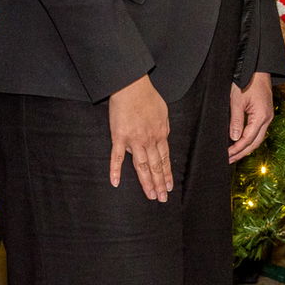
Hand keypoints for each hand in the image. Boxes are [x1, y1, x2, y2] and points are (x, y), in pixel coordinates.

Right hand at [108, 75, 171, 200]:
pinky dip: (115, 170)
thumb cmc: (147, 96)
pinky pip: (116, 157)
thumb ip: (163, 128)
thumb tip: (163, 137)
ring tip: (150, 196)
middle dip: (159, 184)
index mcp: (160, 134)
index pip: (165, 159)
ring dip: (146, 182)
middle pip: (156, 166)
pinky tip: (115, 183)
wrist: (132, 86)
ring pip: (142, 166)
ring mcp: (133, 140)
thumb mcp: (163, 112)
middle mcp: (149, 140)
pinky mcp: (119, 137)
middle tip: (162, 198)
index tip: (168, 187)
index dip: (167, 174)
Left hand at [228, 74, 274, 162]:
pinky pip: (258, 130)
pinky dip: (249, 138)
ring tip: (234, 154)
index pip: (248, 139)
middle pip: (255, 142)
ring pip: (258, 138)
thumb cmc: (247, 81)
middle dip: (242, 152)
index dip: (237, 149)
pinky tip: (241, 141)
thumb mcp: (237, 101)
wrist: (257, 68)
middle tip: (229, 160)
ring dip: (246, 147)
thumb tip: (234, 139)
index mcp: (261, 116)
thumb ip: (236, 121)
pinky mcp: (265, 113)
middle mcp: (267, 118)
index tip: (227, 156)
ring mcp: (267, 116)